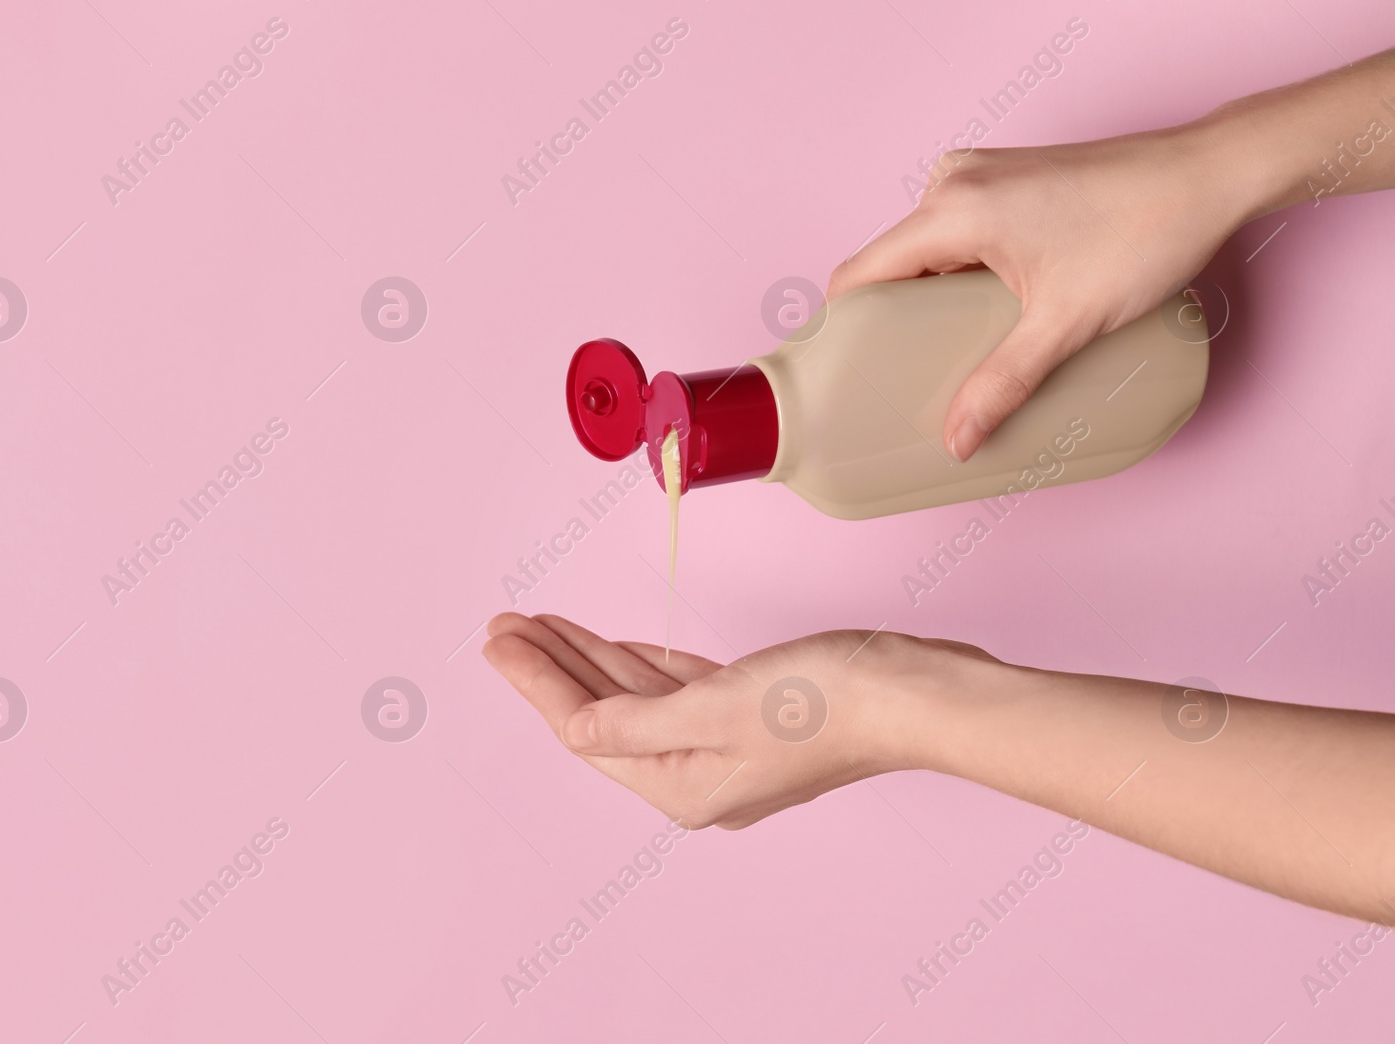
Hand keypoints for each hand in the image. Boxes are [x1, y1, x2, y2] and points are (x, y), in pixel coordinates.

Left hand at [481, 613, 986, 828]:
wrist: (913, 694)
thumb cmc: (825, 704)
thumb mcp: (713, 708)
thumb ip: (634, 720)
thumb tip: (574, 730)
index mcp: (681, 786)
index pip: (584, 729)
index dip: (536, 681)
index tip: (496, 638)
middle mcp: (697, 774)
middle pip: (602, 715)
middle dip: (551, 666)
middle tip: (504, 624)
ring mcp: (726, 745)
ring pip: (636, 698)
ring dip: (589, 658)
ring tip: (541, 623)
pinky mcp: (753, 715)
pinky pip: (675, 691)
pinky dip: (640, 665)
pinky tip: (613, 647)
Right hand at [828, 125, 1251, 460]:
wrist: (1210, 173)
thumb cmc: (1146, 230)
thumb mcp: (1066, 323)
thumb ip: (1005, 384)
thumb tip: (958, 440)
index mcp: (951, 208)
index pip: (859, 275)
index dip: (841, 329)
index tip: (841, 375)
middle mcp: (953, 182)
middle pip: (890, 266)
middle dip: (892, 325)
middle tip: (907, 381)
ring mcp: (980, 175)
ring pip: (925, 251)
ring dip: (929, 302)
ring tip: (951, 356)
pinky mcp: (1007, 181)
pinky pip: (956, 235)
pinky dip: (956, 275)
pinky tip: (983, 315)